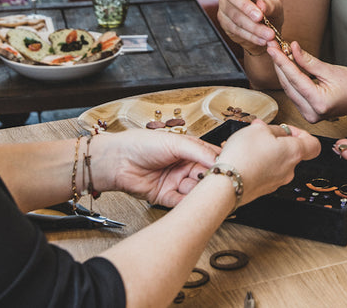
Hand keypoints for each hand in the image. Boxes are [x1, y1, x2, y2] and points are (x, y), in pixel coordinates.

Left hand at [97, 130, 221, 207]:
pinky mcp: (165, 196)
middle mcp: (182, 166)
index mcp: (187, 150)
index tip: (230, 168)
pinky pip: (180, 203)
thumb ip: (198, 151)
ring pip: (194, 190)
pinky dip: (187, 204)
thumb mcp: (175, 142)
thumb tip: (218, 158)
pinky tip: (194, 202)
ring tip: (206, 193)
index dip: (220, 163)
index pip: (210, 157)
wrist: (116, 160)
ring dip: (199, 193)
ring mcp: (174, 182)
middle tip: (220, 183)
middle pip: (204, 176)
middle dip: (211, 180)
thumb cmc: (141, 144)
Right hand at [215, 119, 320, 202]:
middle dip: (276, 140)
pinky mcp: (264, 188)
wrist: (227, 184)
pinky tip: (243, 158)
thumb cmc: (244, 157)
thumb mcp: (258, 129)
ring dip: (265, 152)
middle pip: (291, 151)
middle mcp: (289, 170)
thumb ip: (270, 128)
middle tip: (261, 134)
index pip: (313, 144)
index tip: (287, 129)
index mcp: (294, 152)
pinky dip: (257, 164)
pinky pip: (265, 172)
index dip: (302, 133)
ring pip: (276, 161)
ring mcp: (277, 181)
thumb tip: (271, 130)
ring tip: (247, 146)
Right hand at [217, 0, 282, 54]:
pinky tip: (262, 40)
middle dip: (245, 6)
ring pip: (234, 15)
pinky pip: (234, 28)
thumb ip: (271, 5)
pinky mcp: (223, 21)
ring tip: (269, 35)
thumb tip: (262, 6)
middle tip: (260, 17)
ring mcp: (224, 5)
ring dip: (252, 27)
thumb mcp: (277, 7)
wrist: (265, 32)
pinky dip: (250, 35)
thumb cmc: (270, 12)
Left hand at [268, 40, 346, 122]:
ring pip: (289, 89)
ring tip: (279, 53)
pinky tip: (287, 66)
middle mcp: (311, 112)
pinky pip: (294, 94)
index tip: (273, 48)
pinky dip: (290, 79)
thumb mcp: (332, 70)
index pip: (295, 79)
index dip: (282, 61)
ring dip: (283, 71)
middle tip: (273, 47)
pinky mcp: (308, 113)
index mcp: (319, 102)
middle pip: (288, 85)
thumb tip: (293, 48)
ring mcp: (309, 115)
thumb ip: (309, 61)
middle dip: (280, 65)